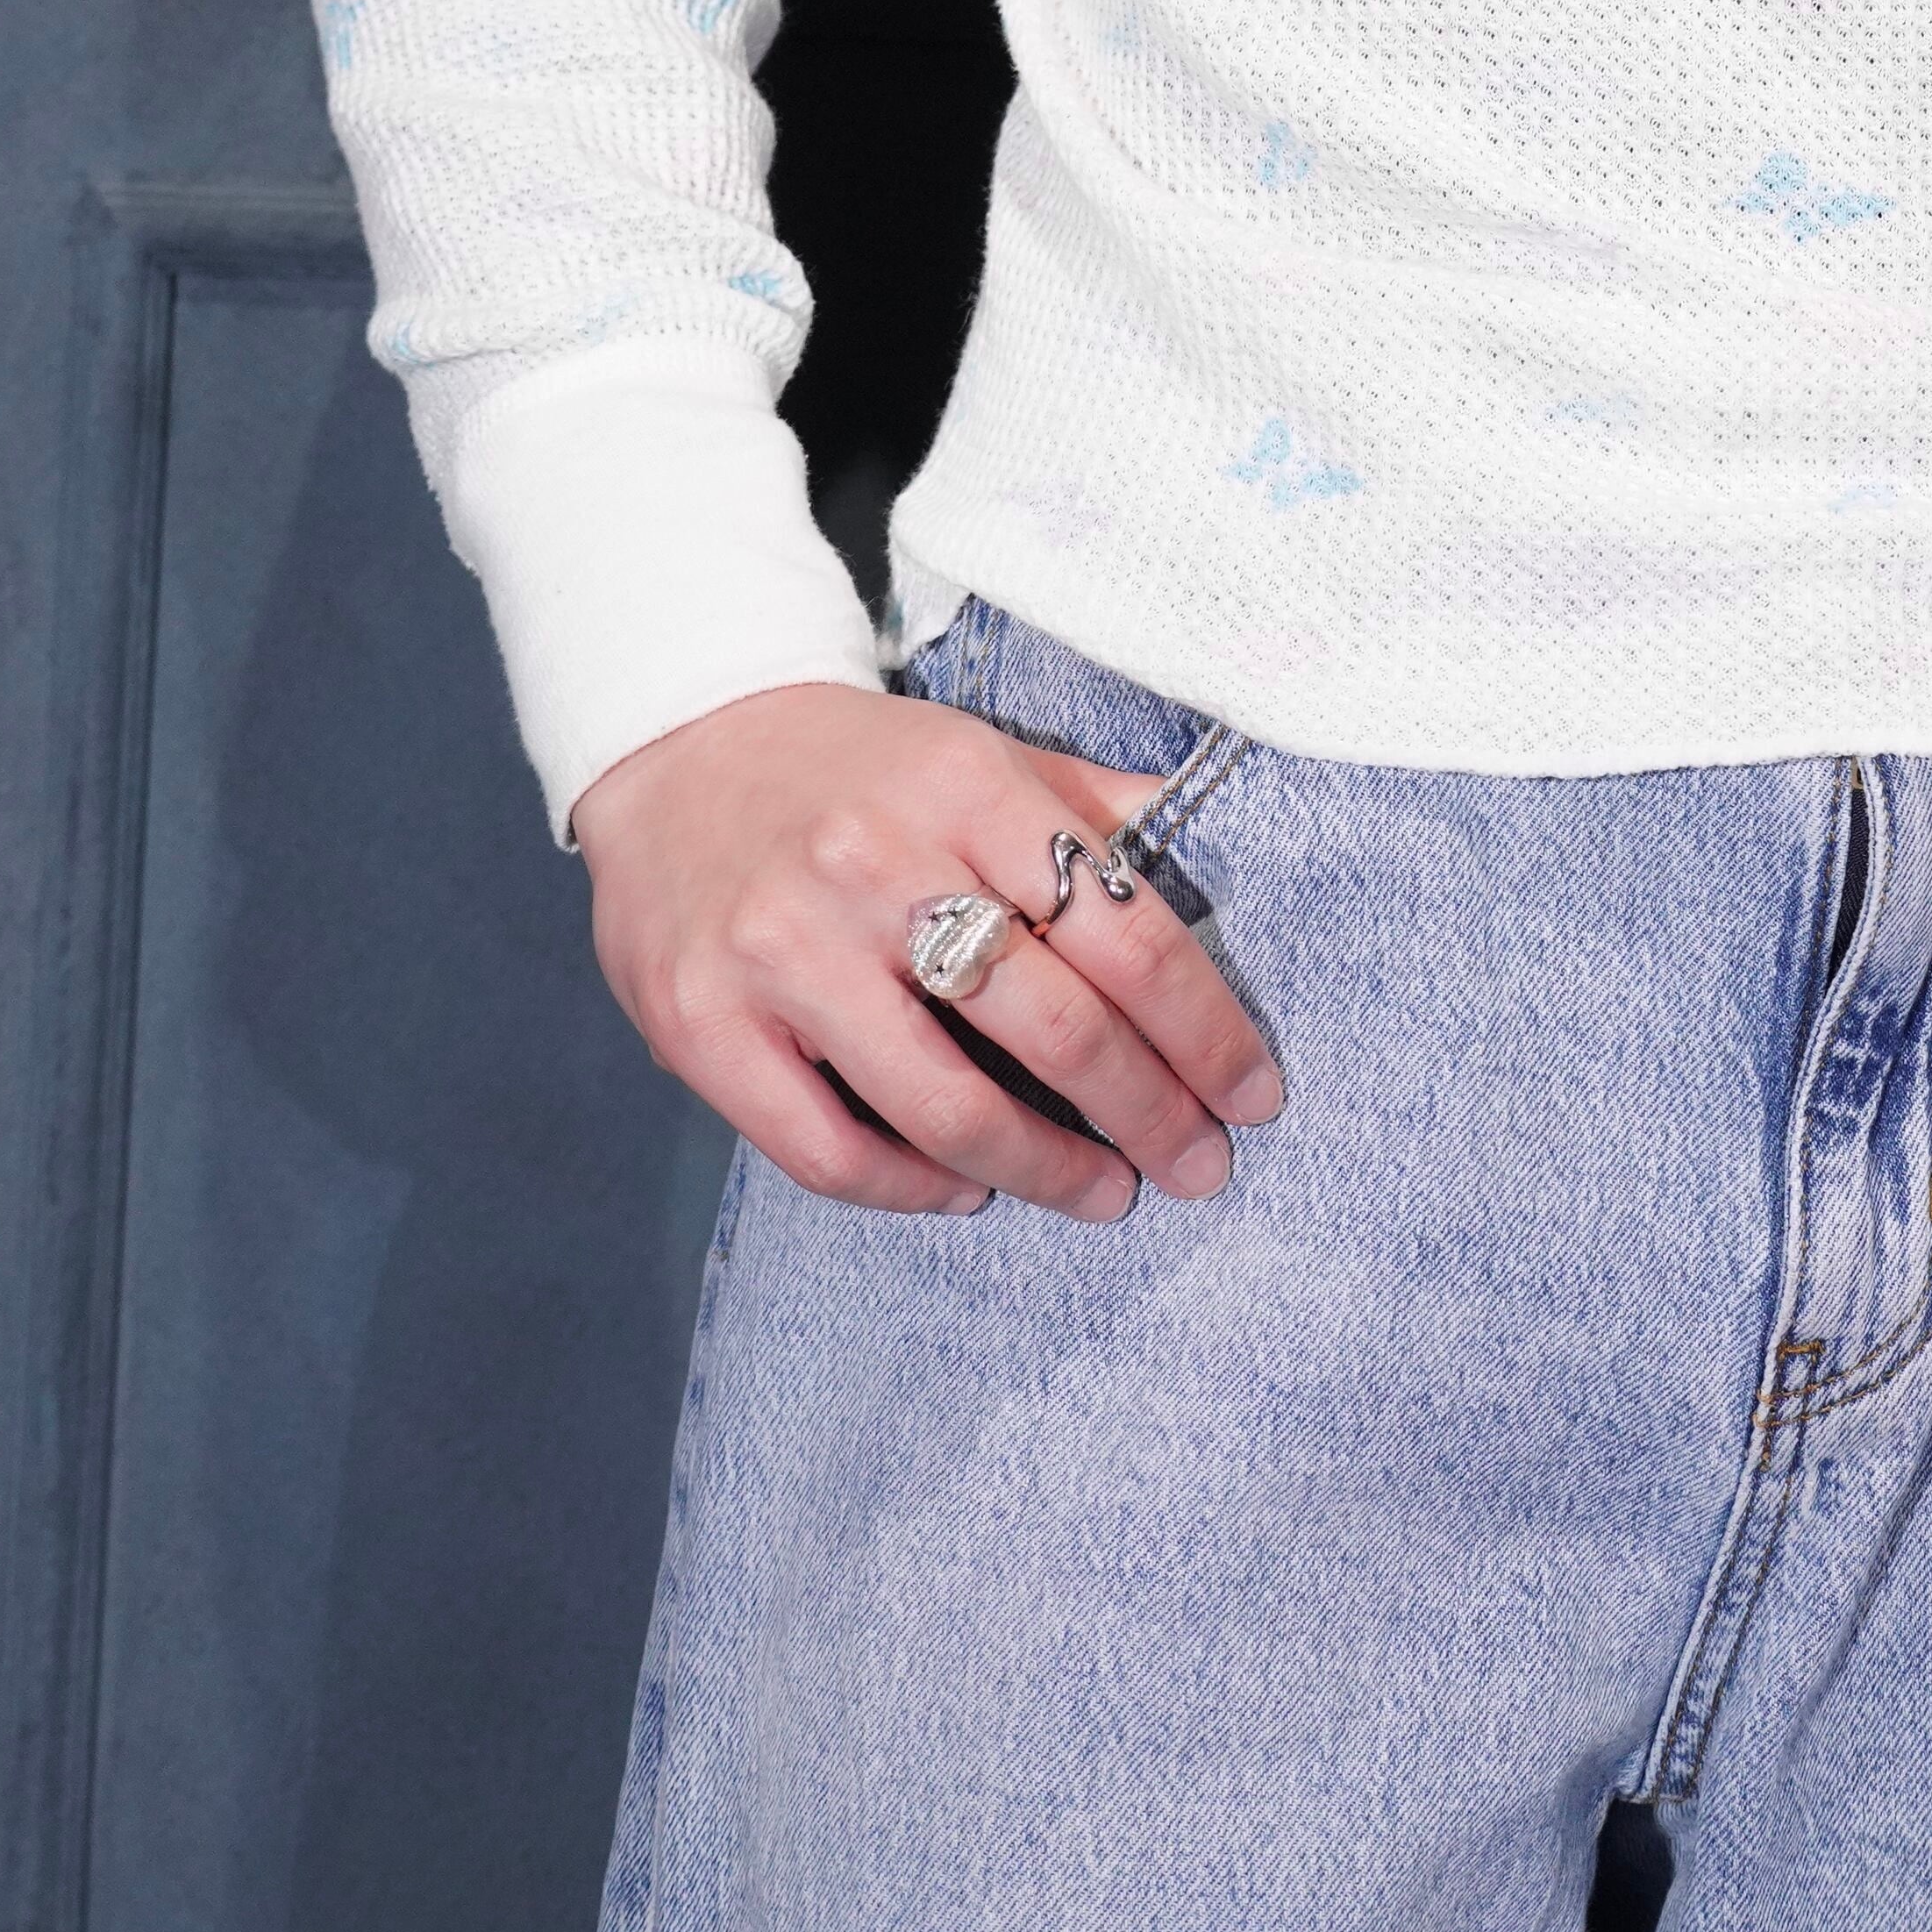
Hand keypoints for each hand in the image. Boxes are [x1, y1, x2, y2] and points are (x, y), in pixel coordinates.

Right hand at [568, 680, 1285, 1222]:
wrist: (679, 738)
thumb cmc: (856, 763)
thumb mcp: (980, 752)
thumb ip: (1085, 807)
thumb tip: (1204, 831)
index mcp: (965, 791)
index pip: (1122, 933)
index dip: (1203, 1029)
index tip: (1252, 1092)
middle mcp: (874, 867)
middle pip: (1053, 1027)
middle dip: (1150, 1113)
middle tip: (1199, 1165)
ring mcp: (783, 952)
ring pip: (945, 1106)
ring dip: (1045, 1169)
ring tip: (1103, 1193)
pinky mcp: (705, 1025)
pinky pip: (828, 1149)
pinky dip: (912, 1188)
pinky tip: (966, 1191)